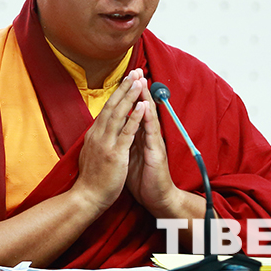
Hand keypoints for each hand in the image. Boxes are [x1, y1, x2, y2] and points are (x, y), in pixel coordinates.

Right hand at [71, 70, 146, 212]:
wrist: (86, 198)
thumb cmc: (91, 179)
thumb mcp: (91, 153)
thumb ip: (96, 139)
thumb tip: (99, 128)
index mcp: (94, 134)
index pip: (107, 108)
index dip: (118, 92)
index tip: (127, 79)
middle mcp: (98, 134)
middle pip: (112, 105)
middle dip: (125, 87)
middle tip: (135, 71)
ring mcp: (106, 143)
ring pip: (119, 114)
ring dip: (130, 96)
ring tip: (139, 81)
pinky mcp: (115, 153)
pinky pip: (126, 132)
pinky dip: (134, 117)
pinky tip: (141, 106)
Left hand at [126, 75, 180, 217]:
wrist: (156, 199)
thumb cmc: (142, 179)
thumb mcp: (129, 155)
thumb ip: (124, 141)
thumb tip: (114, 130)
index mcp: (139, 136)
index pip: (134, 112)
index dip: (129, 96)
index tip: (125, 79)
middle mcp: (148, 136)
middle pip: (143, 108)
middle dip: (138, 90)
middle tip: (135, 71)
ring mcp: (154, 143)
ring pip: (149, 115)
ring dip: (145, 98)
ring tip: (141, 81)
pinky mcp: (156, 152)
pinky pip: (151, 132)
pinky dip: (148, 118)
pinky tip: (145, 106)